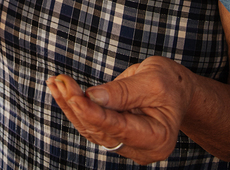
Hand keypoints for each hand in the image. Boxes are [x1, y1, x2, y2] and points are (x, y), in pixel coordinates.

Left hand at [46, 56, 193, 164]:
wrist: (176, 88)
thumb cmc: (169, 82)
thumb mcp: (151, 81)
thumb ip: (122, 92)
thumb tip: (92, 97)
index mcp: (157, 138)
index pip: (118, 128)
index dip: (93, 112)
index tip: (72, 94)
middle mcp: (141, 149)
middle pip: (101, 130)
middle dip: (77, 105)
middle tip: (59, 81)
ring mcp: (127, 146)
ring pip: (91, 129)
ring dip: (70, 105)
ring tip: (54, 83)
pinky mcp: (116, 136)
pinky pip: (91, 124)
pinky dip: (75, 106)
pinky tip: (60, 90)